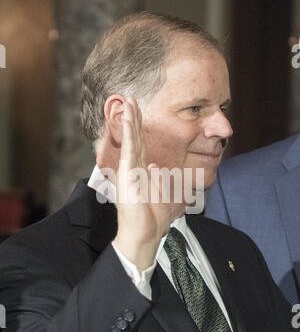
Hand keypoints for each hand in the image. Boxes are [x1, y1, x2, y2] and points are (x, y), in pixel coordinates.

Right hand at [113, 96, 184, 272]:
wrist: (144, 232)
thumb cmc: (152, 218)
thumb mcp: (160, 194)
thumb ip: (158, 179)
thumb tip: (155, 167)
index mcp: (141, 172)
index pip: (140, 145)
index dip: (139, 128)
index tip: (137, 113)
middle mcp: (134, 167)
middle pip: (135, 137)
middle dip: (133, 118)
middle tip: (130, 100)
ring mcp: (129, 168)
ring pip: (131, 138)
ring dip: (130, 118)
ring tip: (127, 101)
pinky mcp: (128, 171)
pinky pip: (129, 147)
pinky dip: (128, 131)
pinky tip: (128, 117)